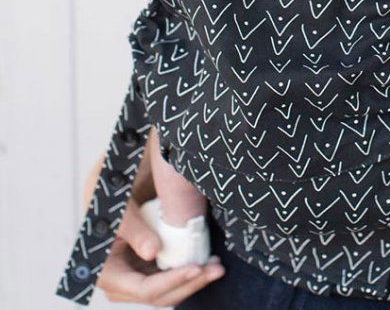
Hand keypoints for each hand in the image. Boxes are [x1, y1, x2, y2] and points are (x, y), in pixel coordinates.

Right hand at [83, 143, 224, 304]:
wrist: (123, 163)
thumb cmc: (114, 180)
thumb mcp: (117, 198)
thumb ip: (130, 225)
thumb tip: (151, 252)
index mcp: (104, 265)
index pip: (139, 287)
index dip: (169, 282)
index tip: (195, 268)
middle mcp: (119, 274)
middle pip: (156, 295)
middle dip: (187, 285)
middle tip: (216, 270)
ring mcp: (136, 268)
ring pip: (166, 289)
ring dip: (192, 281)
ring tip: (216, 267)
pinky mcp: (151, 259)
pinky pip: (171, 273)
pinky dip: (189, 270)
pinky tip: (209, 260)